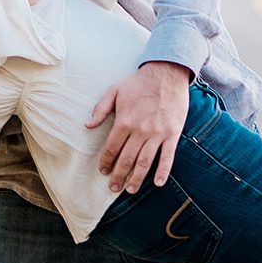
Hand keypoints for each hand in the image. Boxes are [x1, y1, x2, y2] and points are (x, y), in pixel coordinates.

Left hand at [87, 61, 192, 194]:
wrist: (167, 73)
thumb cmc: (139, 82)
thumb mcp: (115, 90)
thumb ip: (100, 109)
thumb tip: (88, 126)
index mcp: (124, 121)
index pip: (112, 148)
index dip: (106, 162)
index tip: (103, 171)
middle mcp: (140, 131)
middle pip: (127, 159)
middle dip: (119, 176)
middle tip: (114, 188)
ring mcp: (158, 133)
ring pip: (145, 162)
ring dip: (137, 178)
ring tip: (130, 189)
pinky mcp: (173, 133)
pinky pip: (168, 157)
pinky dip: (163, 171)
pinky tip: (157, 183)